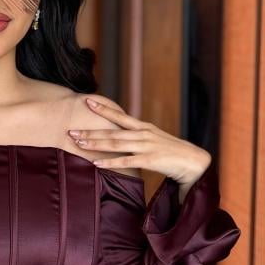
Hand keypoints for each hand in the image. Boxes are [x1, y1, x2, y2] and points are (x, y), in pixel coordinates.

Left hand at [68, 97, 211, 187]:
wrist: (193, 162)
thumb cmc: (171, 152)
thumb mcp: (153, 140)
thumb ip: (137, 137)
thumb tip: (121, 137)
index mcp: (143, 127)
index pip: (120, 115)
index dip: (103, 108)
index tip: (87, 101)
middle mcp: (143, 134)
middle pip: (112, 131)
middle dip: (90, 131)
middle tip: (71, 130)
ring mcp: (146, 146)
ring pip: (115, 144)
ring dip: (95, 144)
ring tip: (78, 144)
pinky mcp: (149, 160)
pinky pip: (126, 161)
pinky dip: (110, 162)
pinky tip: (96, 163)